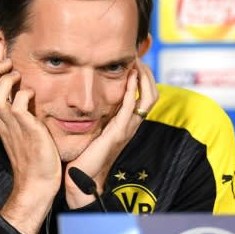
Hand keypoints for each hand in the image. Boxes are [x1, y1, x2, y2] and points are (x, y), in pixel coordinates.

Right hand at [0, 48, 61, 233]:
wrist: (38, 183)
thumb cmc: (36, 157)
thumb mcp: (26, 129)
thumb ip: (24, 111)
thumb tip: (27, 93)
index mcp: (1, 118)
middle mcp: (2, 120)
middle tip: (8, 61)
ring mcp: (12, 125)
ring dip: (6, 78)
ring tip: (19, 75)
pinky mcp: (25, 130)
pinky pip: (18, 105)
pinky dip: (24, 94)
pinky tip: (33, 94)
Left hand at [64, 59, 158, 208]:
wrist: (82, 177)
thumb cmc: (85, 154)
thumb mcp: (95, 128)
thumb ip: (99, 114)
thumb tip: (90, 96)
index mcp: (128, 123)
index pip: (146, 95)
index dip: (145, 77)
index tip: (135, 60)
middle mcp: (131, 125)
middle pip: (152, 94)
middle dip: (147, 73)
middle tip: (138, 56)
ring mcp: (127, 129)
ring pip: (147, 98)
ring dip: (143, 77)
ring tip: (136, 62)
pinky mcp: (117, 133)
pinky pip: (130, 108)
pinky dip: (132, 90)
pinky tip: (129, 76)